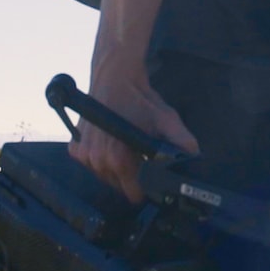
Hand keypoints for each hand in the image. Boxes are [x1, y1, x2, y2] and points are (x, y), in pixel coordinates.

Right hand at [68, 76, 198, 203]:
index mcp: (118, 160)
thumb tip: (195, 159)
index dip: (146, 187)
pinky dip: (100, 157)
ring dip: (115, 167)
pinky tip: (109, 142)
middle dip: (131, 175)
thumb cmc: (139, 99)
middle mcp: (98, 161)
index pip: (133, 193)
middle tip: (139, 155)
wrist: (115, 76)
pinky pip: (90, 164)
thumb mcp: (167, 120)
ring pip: (105, 176)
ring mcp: (84, 155)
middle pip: (119, 185)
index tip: (150, 174)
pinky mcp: (75, 148)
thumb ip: (183, 142)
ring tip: (125, 147)